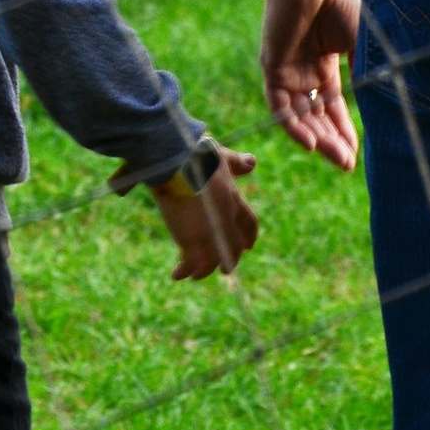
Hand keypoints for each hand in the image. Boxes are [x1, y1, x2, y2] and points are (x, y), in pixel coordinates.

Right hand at [154, 150, 259, 279]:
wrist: (178, 161)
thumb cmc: (196, 153)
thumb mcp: (221, 157)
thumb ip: (236, 162)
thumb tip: (252, 162)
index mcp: (234, 199)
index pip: (249, 223)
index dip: (249, 237)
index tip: (249, 247)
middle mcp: (226, 220)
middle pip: (233, 247)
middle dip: (230, 259)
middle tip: (226, 269)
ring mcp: (210, 233)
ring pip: (214, 261)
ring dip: (205, 270)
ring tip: (196, 276)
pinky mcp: (192, 240)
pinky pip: (191, 264)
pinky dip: (184, 271)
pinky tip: (177, 275)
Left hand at [260, 0, 360, 169]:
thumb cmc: (340, 1)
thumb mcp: (362, 45)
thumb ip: (367, 74)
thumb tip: (384, 106)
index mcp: (325, 66)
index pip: (333, 109)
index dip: (344, 132)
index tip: (355, 156)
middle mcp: (304, 73)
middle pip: (316, 118)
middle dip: (332, 142)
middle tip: (347, 164)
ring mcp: (287, 71)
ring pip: (299, 117)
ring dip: (317, 140)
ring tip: (336, 158)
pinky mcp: (272, 67)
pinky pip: (279, 106)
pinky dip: (293, 126)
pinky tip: (311, 144)